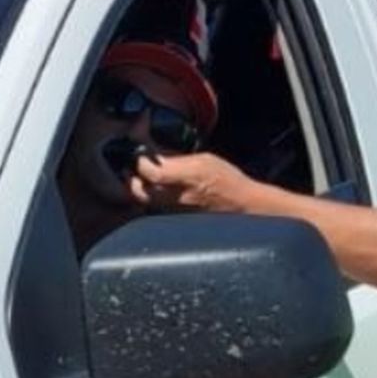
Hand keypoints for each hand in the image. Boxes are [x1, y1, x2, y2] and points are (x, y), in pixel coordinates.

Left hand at [130, 152, 255, 212]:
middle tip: (137, 168)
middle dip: (133, 178)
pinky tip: (159, 191)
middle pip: (139, 191)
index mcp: (188, 177)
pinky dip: (151, 199)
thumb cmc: (227, 181)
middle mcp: (179, 198)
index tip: (141, 156)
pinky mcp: (175, 221)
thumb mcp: (205, 160)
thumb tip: (154, 157)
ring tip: (147, 179)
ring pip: (144, 201)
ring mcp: (176, 213)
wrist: (243, 206)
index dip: (140, 162)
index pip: (152, 172)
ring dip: (141, 189)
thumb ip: (177, 160)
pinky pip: (155, 209)